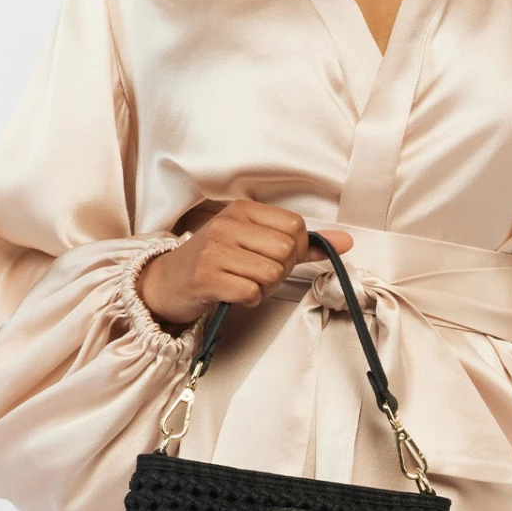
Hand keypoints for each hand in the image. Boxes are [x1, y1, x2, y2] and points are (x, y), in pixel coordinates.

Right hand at [137, 202, 353, 329]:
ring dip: (263, 288)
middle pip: (286, 251)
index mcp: (243, 210)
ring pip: (271, 273)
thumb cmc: (214, 262)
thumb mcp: (254, 242)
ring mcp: (215, 251)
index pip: (295, 226)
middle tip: (257, 275)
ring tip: (243, 283)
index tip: (274, 257)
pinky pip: (251, 293)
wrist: (165, 283)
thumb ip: (303, 243)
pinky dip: (248, 300)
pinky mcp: (206, 278)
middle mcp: (228, 225)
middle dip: (280, 271)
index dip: (295, 250)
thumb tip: (345, 242)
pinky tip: (233, 294)